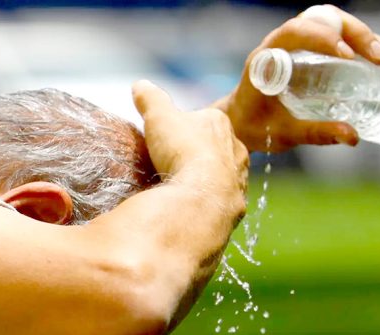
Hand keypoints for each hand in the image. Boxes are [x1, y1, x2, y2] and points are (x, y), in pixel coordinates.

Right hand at [132, 79, 247, 208]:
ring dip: (208, 179)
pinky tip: (195, 205)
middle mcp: (236, 148)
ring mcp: (239, 178)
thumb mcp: (159, 117)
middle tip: (175, 163)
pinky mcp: (237, 204)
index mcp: (219, 122)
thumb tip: (140, 85)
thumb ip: (150, 99)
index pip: (203, 120)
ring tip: (185, 187)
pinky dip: (210, 201)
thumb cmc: (182, 150)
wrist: (203, 195)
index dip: (185, 128)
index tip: (170, 137)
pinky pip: (223, 200)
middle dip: (199, 153)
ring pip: (223, 174)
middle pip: (215, 147)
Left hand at [215, 4, 379, 152]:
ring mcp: (307, 44)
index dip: (324, 39)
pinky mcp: (320, 54)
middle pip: (329, 23)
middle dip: (362, 39)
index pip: (298, 31)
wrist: (241, 124)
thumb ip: (315, 133)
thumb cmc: (255, 127)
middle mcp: (288, 41)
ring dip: (375, 42)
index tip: (347, 57)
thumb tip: (353, 136)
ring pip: (344, 29)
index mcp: (269, 54)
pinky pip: (349, 42)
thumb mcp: (283, 133)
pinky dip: (373, 49)